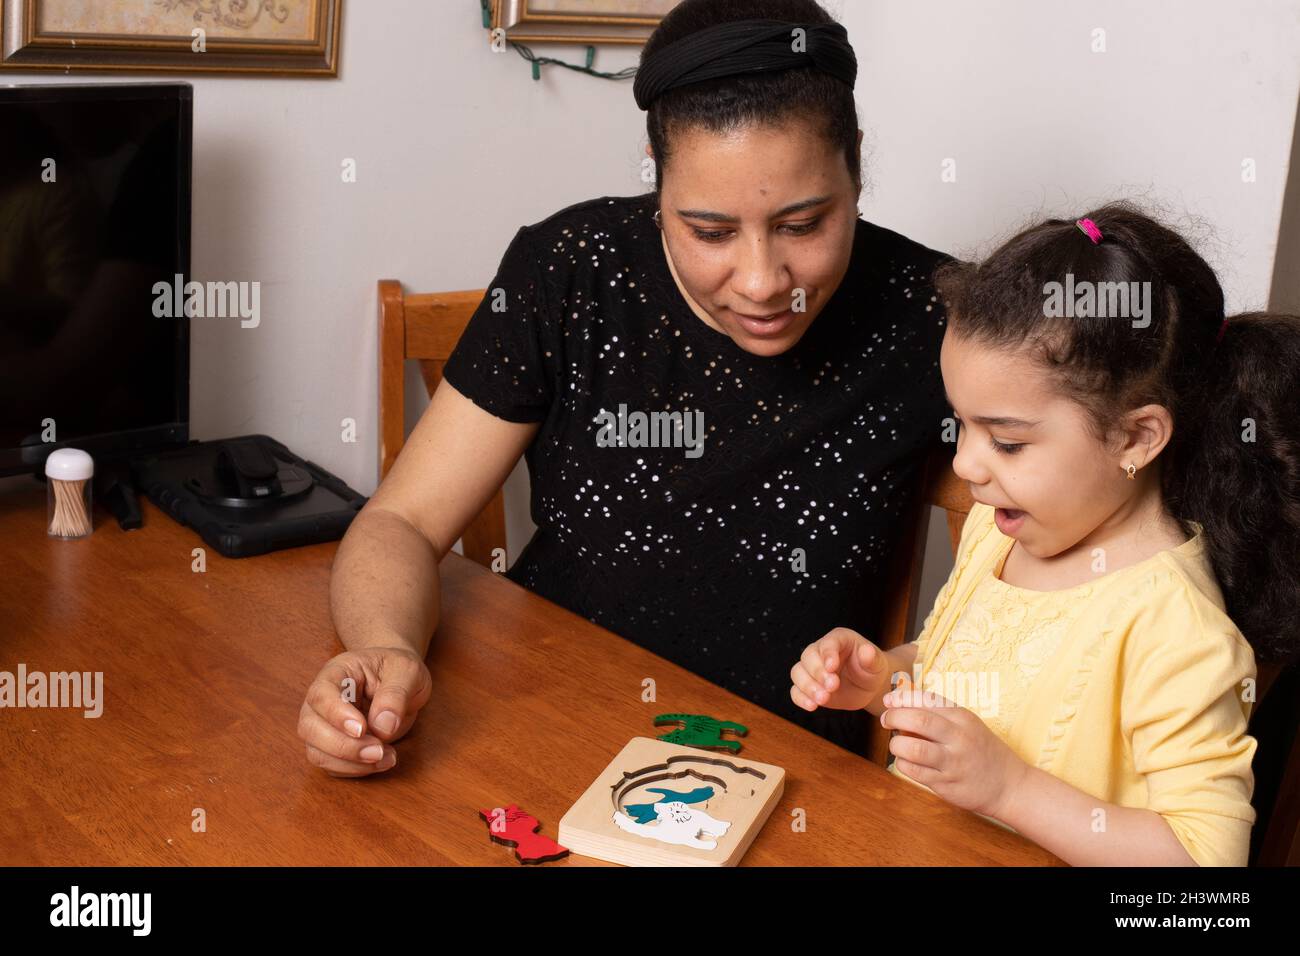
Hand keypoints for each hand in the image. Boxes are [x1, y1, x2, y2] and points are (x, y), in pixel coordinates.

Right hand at [298, 645, 432, 776]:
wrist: (400, 680)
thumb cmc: (398, 669)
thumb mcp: (407, 671)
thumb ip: (395, 695)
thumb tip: (382, 727)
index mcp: (336, 673)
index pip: (321, 695)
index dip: (337, 715)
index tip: (362, 729)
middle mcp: (321, 700)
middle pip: (310, 728)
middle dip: (344, 746)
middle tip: (379, 751)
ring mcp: (323, 725)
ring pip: (317, 752)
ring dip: (351, 763)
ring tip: (387, 757)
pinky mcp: (332, 746)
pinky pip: (332, 766)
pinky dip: (356, 770)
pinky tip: (383, 762)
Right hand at [790, 627, 891, 711]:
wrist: (868, 687)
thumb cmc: (872, 670)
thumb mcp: (877, 664)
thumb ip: (871, 658)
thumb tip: (867, 651)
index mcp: (838, 639)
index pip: (827, 643)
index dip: (827, 654)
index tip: (832, 667)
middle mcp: (821, 651)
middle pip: (808, 656)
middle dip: (818, 673)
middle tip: (833, 686)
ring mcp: (812, 669)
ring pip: (798, 672)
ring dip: (808, 686)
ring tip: (823, 699)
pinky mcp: (809, 687)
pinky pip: (796, 690)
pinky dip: (801, 698)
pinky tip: (812, 706)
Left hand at [881, 686, 1029, 817]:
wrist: (1010, 785)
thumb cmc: (980, 750)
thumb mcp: (966, 725)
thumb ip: (937, 714)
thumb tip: (897, 704)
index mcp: (962, 717)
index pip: (927, 699)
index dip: (902, 698)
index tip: (888, 700)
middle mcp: (959, 737)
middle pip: (919, 720)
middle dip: (894, 717)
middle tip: (886, 720)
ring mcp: (954, 761)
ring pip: (913, 748)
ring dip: (897, 744)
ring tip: (898, 745)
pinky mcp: (948, 783)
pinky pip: (914, 772)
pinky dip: (903, 764)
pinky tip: (906, 762)